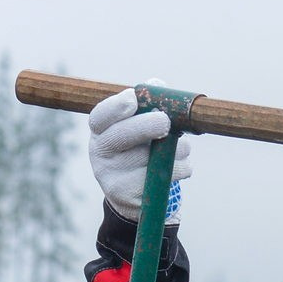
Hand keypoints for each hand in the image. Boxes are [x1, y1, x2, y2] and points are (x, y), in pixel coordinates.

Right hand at [87, 84, 193, 223]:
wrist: (136, 195)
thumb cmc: (140, 150)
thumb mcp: (138, 126)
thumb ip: (147, 104)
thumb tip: (157, 84)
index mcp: (100, 131)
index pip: (100, 117)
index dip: (115, 107)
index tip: (132, 98)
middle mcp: (100, 154)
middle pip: (120, 136)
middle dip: (146, 125)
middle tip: (165, 121)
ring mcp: (113, 177)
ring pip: (151, 157)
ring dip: (177, 149)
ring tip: (182, 148)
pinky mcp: (131, 197)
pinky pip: (165, 177)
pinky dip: (181, 168)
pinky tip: (180, 167)